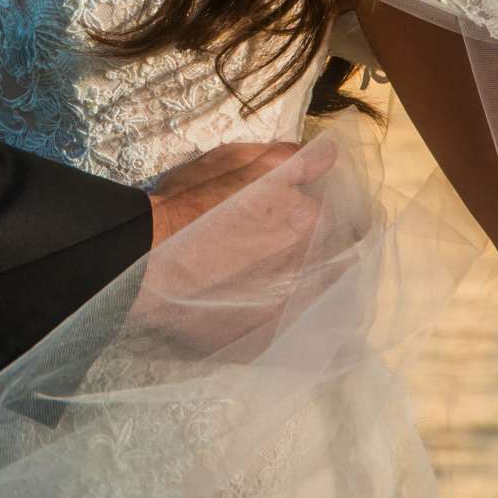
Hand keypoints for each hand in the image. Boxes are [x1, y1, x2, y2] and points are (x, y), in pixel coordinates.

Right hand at [137, 136, 349, 352]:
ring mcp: (286, 312)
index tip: (324, 216)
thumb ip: (293, 159)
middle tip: (299, 248)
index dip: (341, 217)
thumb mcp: (238, 161)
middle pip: (343, 266)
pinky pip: (289, 332)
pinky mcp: (260, 341)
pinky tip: (261, 306)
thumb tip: (331, 156)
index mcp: (309, 223)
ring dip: (311, 288)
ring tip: (281, 278)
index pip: (356, 223)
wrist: (142, 258)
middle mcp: (308, 271)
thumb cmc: (189, 204)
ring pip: (321, 302)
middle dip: (331, 255)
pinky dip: (283, 318)